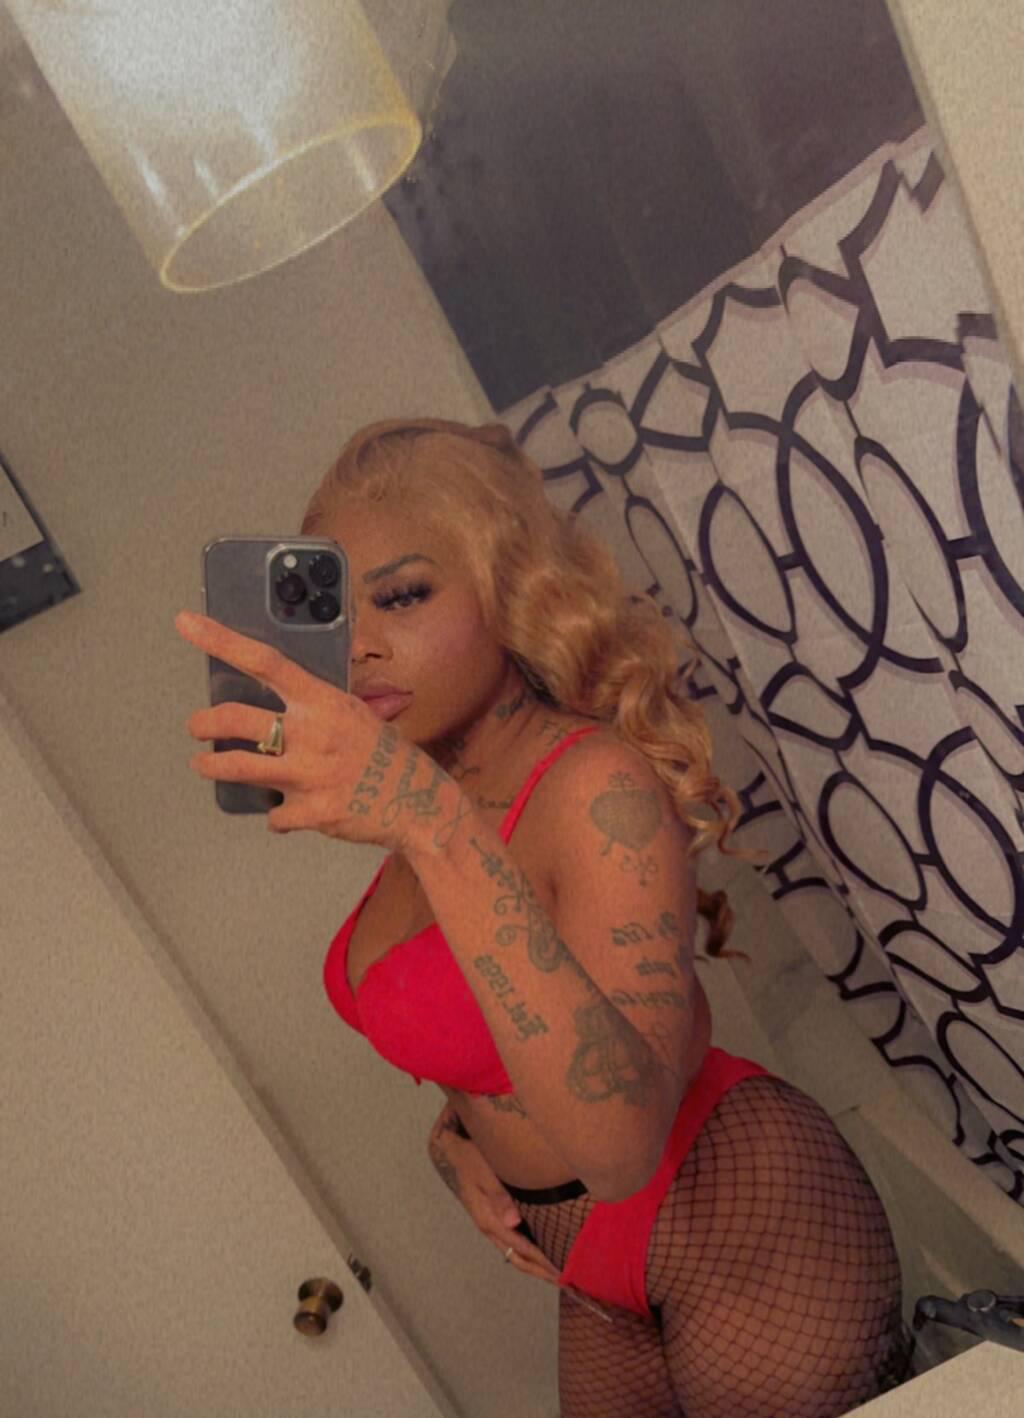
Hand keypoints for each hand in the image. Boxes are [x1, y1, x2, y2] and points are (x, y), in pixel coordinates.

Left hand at [174, 610, 456, 847]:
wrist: (419, 803)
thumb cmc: (386, 756)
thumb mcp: (356, 715)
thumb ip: (318, 707)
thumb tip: (281, 699)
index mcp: (323, 701)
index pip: (264, 661)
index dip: (221, 640)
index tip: (187, 623)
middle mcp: (313, 733)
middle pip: (235, 718)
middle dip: (203, 723)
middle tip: (196, 726)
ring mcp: (310, 774)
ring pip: (237, 767)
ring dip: (212, 767)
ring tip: (204, 765)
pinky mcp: (312, 811)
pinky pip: (273, 814)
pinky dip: (276, 814)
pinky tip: (285, 812)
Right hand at [429, 1126, 561, 1286]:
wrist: (455, 1151)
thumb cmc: (473, 1158)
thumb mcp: (485, 1173)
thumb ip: (499, 1197)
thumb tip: (514, 1222)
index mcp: (489, 1220)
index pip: (522, 1248)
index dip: (542, 1262)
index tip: (562, 1273)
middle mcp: (491, 1227)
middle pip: (519, 1258)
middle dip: (542, 1272)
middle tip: (567, 1282)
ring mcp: (492, 1223)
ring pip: (516, 1253)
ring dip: (537, 1265)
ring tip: (558, 1272)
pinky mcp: (494, 1217)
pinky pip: (514, 1242)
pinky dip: (530, 1253)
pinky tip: (543, 1251)